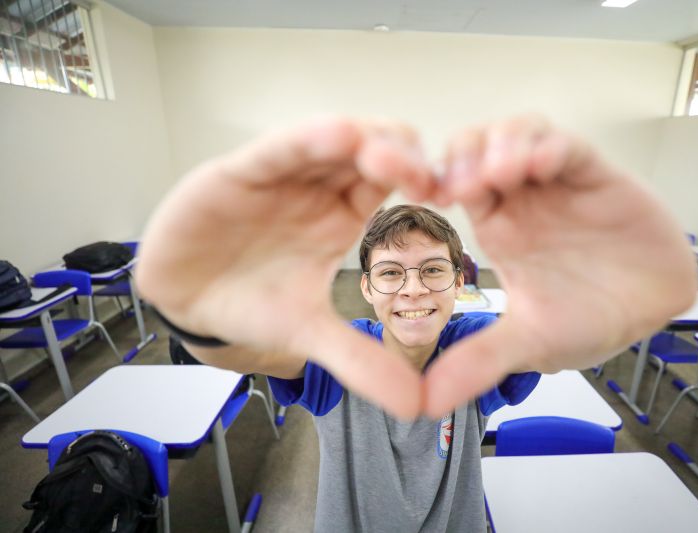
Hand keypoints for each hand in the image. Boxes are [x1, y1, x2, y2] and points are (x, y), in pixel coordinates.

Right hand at [136, 117, 435, 417]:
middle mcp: (319, 187)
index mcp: (343, 215)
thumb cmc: (249, 302)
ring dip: (364, 141)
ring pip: (332, 140)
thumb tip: (416, 405)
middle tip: (427, 177)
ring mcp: (284, 175)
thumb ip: (360, 361)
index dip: (421, 182)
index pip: (393, 184)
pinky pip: (280, 149)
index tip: (450, 198)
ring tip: (389, 155)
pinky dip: (308, 141)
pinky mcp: (242, 172)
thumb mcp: (310, 332)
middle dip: (402, 155)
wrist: (186, 300)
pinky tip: (336, 137)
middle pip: (372, 151)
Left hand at [422, 115, 696, 416]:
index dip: (435, 180)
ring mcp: (558, 182)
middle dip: (464, 153)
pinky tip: (541, 162)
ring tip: (500, 172)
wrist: (651, 314)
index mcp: (498, 225)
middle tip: (462, 182)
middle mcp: (523, 197)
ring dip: (504, 144)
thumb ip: (480, 361)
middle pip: (478, 148)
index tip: (427, 196)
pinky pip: (569, 147)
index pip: (453, 183)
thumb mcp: (530, 340)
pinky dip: (552, 146)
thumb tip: (423, 402)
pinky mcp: (597, 176)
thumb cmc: (590, 317)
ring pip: (519, 135)